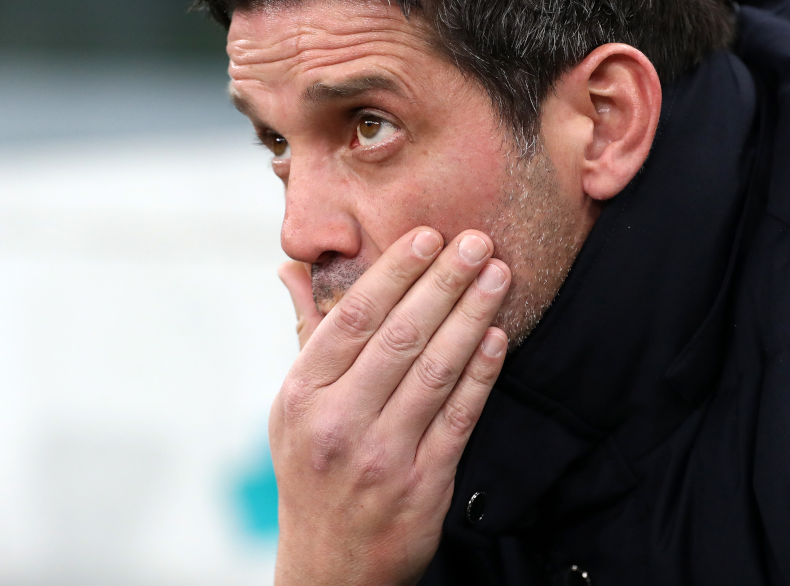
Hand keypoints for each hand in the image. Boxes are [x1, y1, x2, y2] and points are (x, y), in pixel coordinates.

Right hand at [271, 227, 510, 585]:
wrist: (331, 565)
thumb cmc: (313, 469)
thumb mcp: (293, 406)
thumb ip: (306, 334)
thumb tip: (292, 267)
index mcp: (301, 395)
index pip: (352, 317)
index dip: (394, 272)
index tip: (427, 235)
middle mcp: (337, 423)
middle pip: (400, 337)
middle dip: (443, 282)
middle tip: (476, 240)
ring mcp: (382, 456)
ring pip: (436, 371)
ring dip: (472, 316)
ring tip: (497, 275)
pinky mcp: (423, 484)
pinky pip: (460, 416)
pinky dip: (481, 372)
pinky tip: (497, 337)